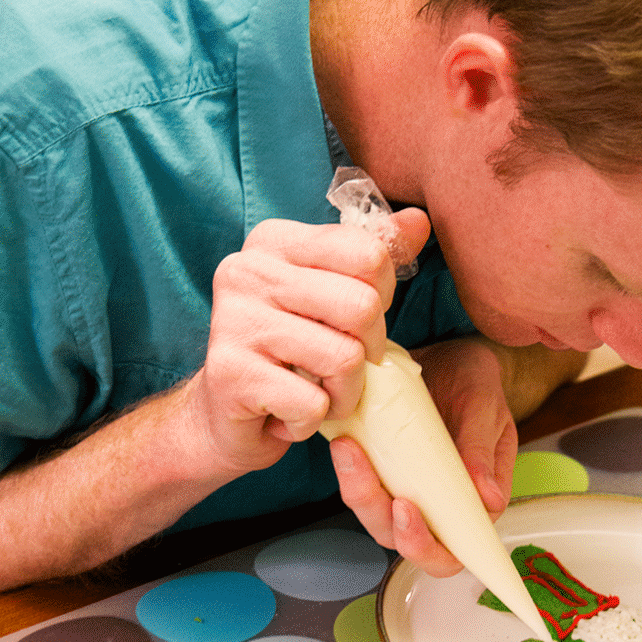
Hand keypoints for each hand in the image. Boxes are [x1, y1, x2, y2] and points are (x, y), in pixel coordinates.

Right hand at [182, 209, 431, 483]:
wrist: (224, 412)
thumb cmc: (288, 350)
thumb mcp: (330, 293)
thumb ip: (372, 257)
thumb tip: (418, 220)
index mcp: (274, 240)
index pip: (367, 253)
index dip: (382, 296)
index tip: (357, 321)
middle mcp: (247, 271)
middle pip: (361, 306)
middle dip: (369, 350)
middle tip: (344, 366)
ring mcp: (234, 320)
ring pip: (344, 358)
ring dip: (344, 393)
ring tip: (318, 393)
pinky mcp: (230, 374)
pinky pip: (314, 402)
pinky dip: (312, 420)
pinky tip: (288, 412)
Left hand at [329, 337, 516, 574]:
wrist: (451, 356)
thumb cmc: (476, 386)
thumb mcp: (486, 410)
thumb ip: (485, 453)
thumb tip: (490, 500)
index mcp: (471, 506)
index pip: (450, 554)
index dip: (426, 547)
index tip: (407, 511)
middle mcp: (434, 507)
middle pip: (403, 539)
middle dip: (381, 517)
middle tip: (367, 479)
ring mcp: (404, 488)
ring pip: (375, 515)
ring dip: (358, 491)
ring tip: (348, 450)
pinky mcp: (379, 469)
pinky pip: (360, 482)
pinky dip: (349, 468)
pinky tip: (343, 441)